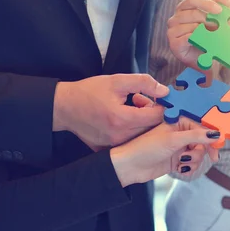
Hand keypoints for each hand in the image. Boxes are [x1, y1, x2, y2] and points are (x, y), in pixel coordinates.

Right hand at [53, 74, 168, 149]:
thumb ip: (144, 83)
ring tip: (131, 108)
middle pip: (151, 128)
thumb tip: (164, 91)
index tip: (159, 98)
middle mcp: (120, 137)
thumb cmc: (89, 92)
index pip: (156, 117)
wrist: (65, 107)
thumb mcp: (117, 80)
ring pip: (141, 136)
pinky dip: (131, 131)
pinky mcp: (107, 150)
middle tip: (142, 100)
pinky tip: (122, 120)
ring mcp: (113, 146)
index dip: (162, 106)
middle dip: (152, 114)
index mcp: (123, 119)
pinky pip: (128, 142)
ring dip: (142, 123)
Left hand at [110, 118, 220, 186]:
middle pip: (203, 141)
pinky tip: (180, 168)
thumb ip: (196, 136)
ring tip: (183, 162)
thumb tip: (215, 134)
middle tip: (212, 157)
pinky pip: (191, 162)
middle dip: (204, 150)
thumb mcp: (173, 140)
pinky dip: (189, 166)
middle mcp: (180, 132)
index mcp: (179, 121)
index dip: (212, 136)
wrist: (130, 166)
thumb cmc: (146, 147)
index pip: (202, 126)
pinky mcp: (176, 159)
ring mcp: (179, 146)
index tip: (219, 144)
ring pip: (199, 153)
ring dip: (194, 159)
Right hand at [166, 0, 228, 73]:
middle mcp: (175, 18)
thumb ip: (219, 6)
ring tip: (213, 36)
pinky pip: (186, 38)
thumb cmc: (210, 38)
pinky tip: (205, 42)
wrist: (207, 60)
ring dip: (204, 31)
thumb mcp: (217, 21)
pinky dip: (197, 39)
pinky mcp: (174, 44)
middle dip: (208, 20)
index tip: (219, 10)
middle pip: (192, 13)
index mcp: (184, 9)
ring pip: (190, 26)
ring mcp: (172, 31)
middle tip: (219, 28)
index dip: (206, 3)